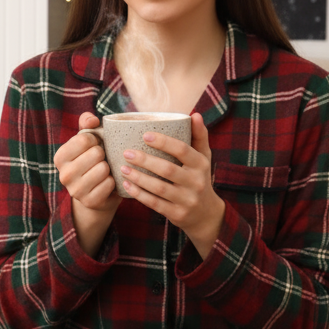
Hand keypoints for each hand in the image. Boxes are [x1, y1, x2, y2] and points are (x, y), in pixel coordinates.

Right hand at [53, 112, 120, 255]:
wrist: (95, 194)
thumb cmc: (91, 161)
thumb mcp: (86, 141)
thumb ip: (87, 123)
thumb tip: (92, 120)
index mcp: (60, 157)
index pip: (85, 138)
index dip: (96, 140)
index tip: (95, 146)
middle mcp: (64, 175)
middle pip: (96, 153)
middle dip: (103, 154)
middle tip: (101, 160)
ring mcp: (76, 191)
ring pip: (103, 169)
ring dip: (109, 168)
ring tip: (104, 171)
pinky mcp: (90, 202)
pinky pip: (110, 184)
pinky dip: (113, 182)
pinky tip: (107, 183)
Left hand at [119, 113, 224, 258]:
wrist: (206, 214)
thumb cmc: (199, 177)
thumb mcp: (204, 157)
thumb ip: (199, 136)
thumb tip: (194, 114)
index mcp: (201, 164)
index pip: (182, 150)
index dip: (164, 142)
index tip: (145, 135)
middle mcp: (196, 182)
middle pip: (167, 169)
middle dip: (145, 160)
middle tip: (127, 152)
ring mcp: (187, 200)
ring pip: (159, 188)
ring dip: (139, 178)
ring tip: (123, 168)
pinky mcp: (177, 214)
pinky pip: (155, 203)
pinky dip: (139, 194)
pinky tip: (126, 185)